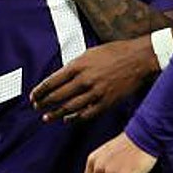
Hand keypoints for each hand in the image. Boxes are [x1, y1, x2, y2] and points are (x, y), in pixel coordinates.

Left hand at [31, 36, 157, 122]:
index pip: (52, 81)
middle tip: (36, 107)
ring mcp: (96, 93)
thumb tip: (61, 77)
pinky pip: (87, 114)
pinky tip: (68, 120)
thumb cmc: (115, 52)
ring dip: (56, 114)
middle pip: (58, 96)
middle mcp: (85, 80)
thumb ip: (75, 65)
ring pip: (70, 107)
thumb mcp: (90, 52)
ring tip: (46, 118)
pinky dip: (75, 118)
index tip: (33, 96)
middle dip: (44, 103)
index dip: (40, 90)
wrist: (139, 59)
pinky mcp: (107, 102)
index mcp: (79, 65)